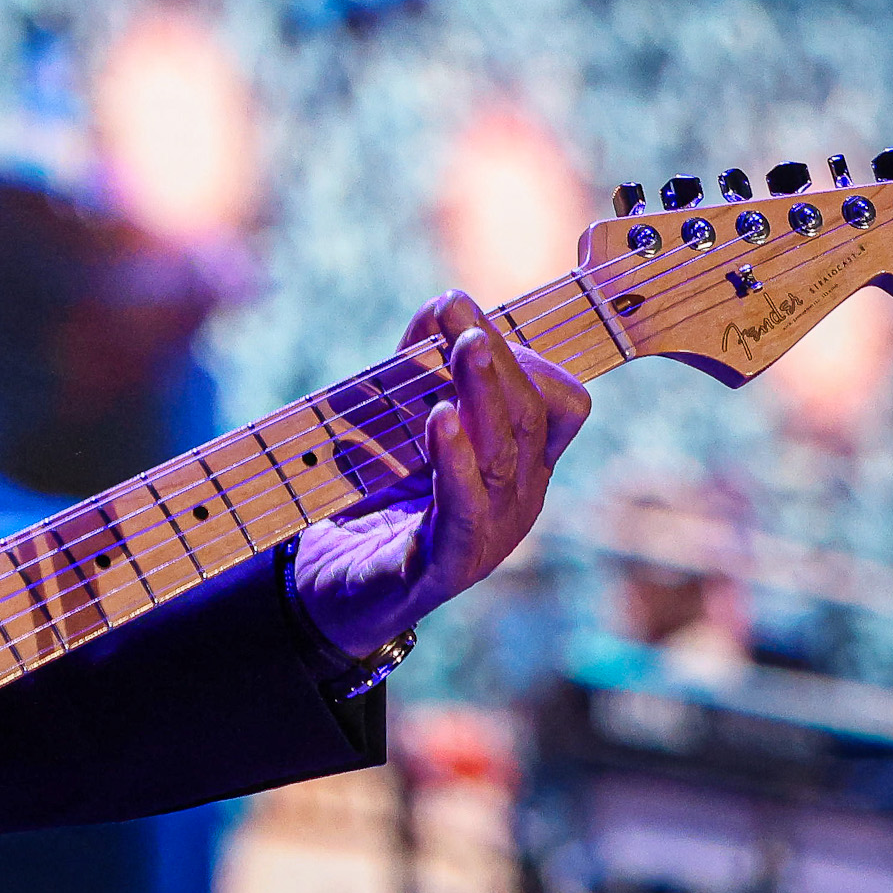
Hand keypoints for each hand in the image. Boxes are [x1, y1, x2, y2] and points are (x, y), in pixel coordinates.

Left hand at [290, 290, 591, 663]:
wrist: (333, 586)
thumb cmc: (376, 501)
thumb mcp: (400, 424)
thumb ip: (417, 367)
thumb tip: (441, 306)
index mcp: (520, 466)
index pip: (559, 406)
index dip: (526, 356)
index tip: (469, 316)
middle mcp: (517, 501)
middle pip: (532, 421)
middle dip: (500, 360)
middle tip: (464, 316)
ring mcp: (488, 538)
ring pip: (505, 458)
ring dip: (484, 395)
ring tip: (464, 348)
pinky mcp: (445, 567)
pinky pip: (464, 513)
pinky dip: (456, 462)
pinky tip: (441, 421)